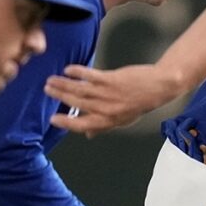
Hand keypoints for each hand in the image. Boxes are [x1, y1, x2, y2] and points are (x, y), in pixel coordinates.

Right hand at [46, 63, 182, 134]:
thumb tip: (88, 135)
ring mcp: (107, 94)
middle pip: (76, 104)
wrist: (157, 87)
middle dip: (60, 97)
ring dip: (63, 84)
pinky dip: (77, 72)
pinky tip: (67, 70)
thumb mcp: (124, 120)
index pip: (81, 125)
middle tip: (47, 90)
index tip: (53, 119)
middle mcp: (105, 109)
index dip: (66, 123)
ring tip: (51, 80)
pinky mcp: (110, 79)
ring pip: (79, 90)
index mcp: (108, 121)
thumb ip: (103, 127)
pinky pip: (89, 76)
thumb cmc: (140, 104)